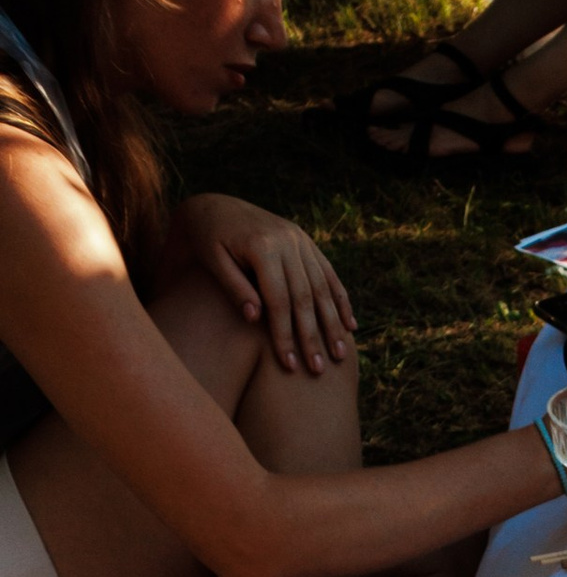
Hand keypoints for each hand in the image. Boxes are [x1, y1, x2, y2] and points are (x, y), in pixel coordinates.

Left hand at [185, 196, 355, 373]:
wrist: (215, 207)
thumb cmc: (208, 241)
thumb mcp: (212, 262)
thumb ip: (234, 288)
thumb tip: (255, 319)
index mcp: (262, 245)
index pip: (279, 299)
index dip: (285, 334)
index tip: (288, 365)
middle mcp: (287, 240)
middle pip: (305, 297)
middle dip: (313, 336)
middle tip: (318, 369)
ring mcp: (300, 240)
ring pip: (322, 287)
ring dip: (333, 324)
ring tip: (339, 355)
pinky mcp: (306, 242)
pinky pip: (328, 274)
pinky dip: (340, 301)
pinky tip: (350, 326)